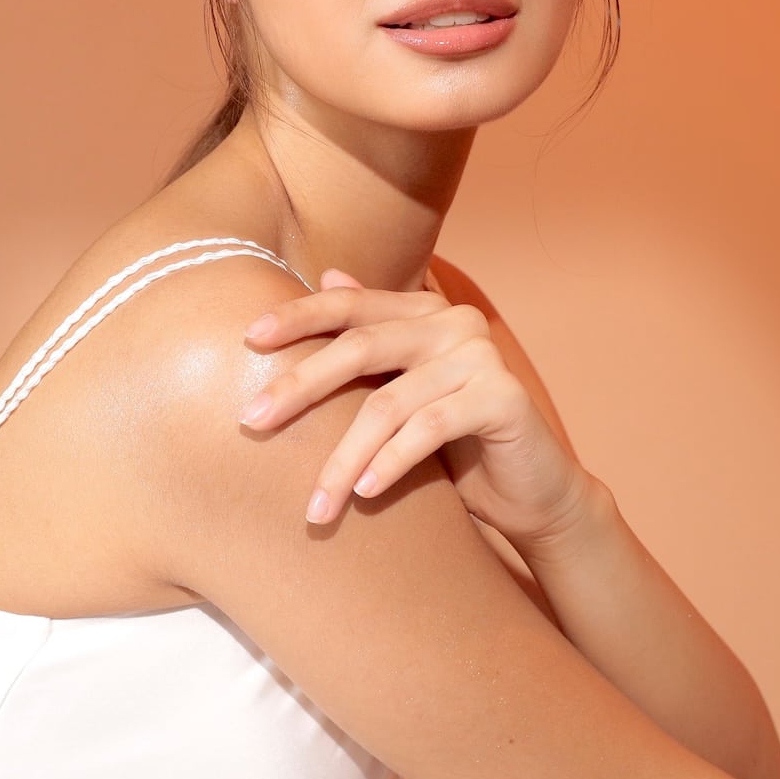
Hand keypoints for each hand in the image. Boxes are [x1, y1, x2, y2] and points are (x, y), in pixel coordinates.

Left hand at [240, 267, 599, 547]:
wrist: (531, 493)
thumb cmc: (454, 445)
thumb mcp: (402, 394)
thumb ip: (369, 342)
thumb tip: (326, 274)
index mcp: (424, 312)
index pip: (350, 305)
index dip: (298, 316)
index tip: (248, 338)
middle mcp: (454, 323)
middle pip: (359, 347)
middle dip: (300, 385)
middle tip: (252, 420)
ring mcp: (482, 356)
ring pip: (389, 403)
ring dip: (343, 457)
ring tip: (315, 504)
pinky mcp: (504, 397)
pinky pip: (430, 427)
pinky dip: (391, 462)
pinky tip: (364, 494)